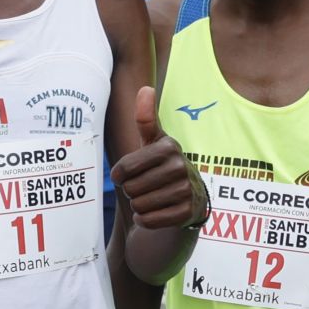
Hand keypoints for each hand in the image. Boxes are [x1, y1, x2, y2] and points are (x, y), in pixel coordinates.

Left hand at [110, 88, 203, 229]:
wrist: (190, 195)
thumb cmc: (163, 165)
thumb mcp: (154, 141)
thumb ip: (146, 118)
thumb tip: (145, 88)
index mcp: (169, 147)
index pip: (124, 168)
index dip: (119, 175)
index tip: (125, 175)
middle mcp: (180, 167)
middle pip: (131, 188)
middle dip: (131, 191)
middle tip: (144, 186)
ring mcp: (186, 190)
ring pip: (139, 205)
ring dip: (138, 205)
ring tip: (151, 197)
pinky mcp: (187, 212)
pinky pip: (149, 220)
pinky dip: (145, 219)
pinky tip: (154, 211)